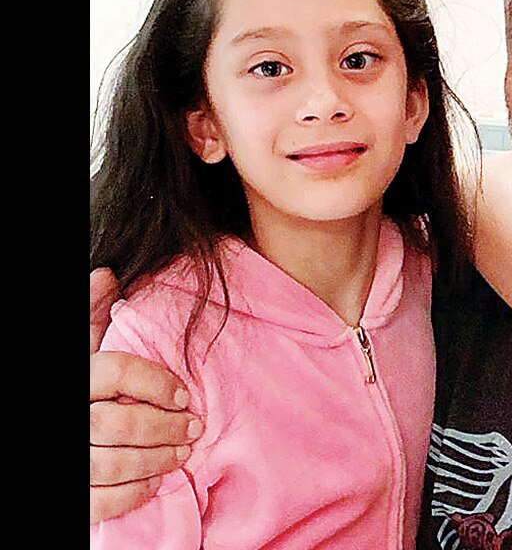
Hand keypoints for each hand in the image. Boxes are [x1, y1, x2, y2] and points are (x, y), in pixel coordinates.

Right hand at [90, 269, 200, 522]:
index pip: (115, 373)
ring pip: (112, 463)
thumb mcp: (80, 353)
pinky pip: (101, 501)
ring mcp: (66, 458)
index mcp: (74, 378)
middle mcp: (67, 418)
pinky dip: (132, 494)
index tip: (185, 395)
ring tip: (182, 454)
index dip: (155, 384)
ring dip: (156, 460)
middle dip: (164, 427)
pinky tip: (153, 481)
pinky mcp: (70, 495)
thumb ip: (92, 319)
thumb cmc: (77, 392)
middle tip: (194, 428)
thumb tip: (108, 274)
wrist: (53, 441)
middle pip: (118, 422)